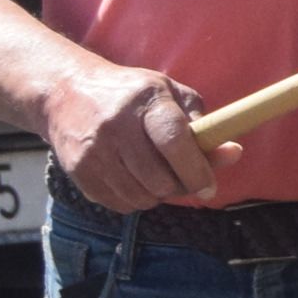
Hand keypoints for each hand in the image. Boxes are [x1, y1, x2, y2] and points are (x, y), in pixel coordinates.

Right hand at [37, 53, 214, 212]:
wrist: (65, 93)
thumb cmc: (130, 95)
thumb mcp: (170, 94)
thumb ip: (203, 124)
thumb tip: (232, 153)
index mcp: (145, 100)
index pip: (174, 141)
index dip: (197, 169)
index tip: (210, 186)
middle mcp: (116, 126)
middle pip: (159, 177)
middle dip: (180, 186)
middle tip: (186, 179)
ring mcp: (92, 150)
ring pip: (140, 196)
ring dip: (158, 195)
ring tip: (158, 175)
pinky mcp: (76, 170)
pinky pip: (118, 203)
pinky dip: (134, 199)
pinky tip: (134, 179)